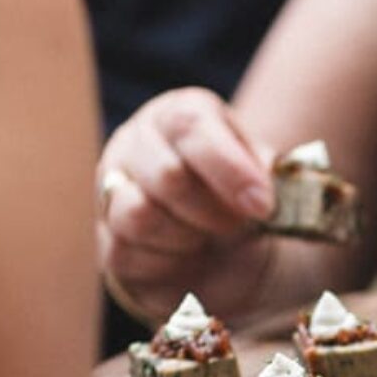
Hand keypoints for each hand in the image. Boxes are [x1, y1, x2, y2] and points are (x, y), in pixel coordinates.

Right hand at [97, 88, 279, 326]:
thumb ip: (268, 179)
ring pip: (138, 214)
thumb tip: (262, 197)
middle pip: (167, 175)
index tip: (263, 206)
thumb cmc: (247, 204)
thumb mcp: (267, 182)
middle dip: (212, 211)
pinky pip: (127, 252)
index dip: (230, 169)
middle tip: (239, 226)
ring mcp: (112, 188)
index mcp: (180, 115)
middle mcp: (137, 142)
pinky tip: (186, 257)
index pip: (191, 126)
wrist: (229, 255)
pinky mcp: (107, 239)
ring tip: (208, 239)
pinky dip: (168, 262)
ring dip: (188, 237)